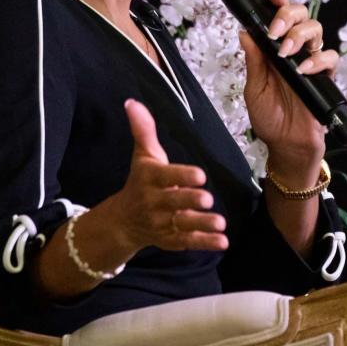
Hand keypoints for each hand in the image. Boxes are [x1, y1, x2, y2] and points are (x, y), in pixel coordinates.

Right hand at [113, 99, 227, 251]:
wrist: (123, 221)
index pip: (166, 177)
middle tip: (208, 199)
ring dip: (201, 225)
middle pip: (174, 202)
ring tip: (220, 224)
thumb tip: (132, 102)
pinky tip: (223, 242)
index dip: (181, 176)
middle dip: (190, 200)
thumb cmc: (140, 181)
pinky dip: (205, 243)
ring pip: (182, 224)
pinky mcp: (171, 239)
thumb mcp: (143, 155)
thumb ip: (143, 130)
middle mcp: (155, 203)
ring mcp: (163, 223)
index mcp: (151, 180)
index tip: (200, 175)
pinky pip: (188, 242)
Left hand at [241, 0, 338, 180]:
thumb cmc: (269, 119)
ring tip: (287, 53)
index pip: (280, 19)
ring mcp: (310, 62)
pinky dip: (317, 60)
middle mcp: (294, 51)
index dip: (279, 3)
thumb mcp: (254, 89)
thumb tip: (244, 32)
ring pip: (316, 30)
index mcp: (274, 50)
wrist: (286, 145)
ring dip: (300, 35)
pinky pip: (330, 58)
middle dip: (289, 15)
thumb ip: (253, 61)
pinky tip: (303, 70)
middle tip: (276, 31)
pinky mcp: (325, 77)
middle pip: (301, 16)